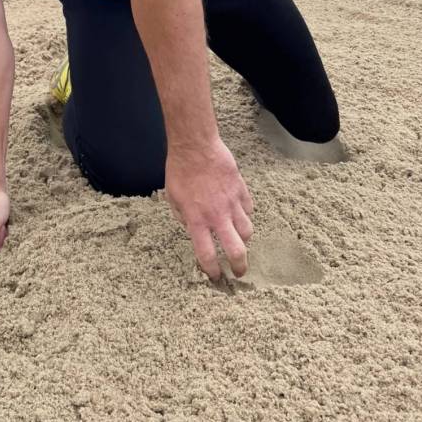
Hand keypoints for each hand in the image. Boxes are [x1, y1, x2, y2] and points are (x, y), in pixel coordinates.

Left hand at [165, 139, 252, 279]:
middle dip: (240, 266)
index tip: (215, 275)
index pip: (207, 255)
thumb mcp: (172, 198)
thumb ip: (183, 218)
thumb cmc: (180, 170)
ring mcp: (232, 203)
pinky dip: (245, 215)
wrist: (195, 146)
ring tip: (240, 241)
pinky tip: (239, 213)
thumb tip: (192, 230)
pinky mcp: (241, 190)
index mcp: (197, 220)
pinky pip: (249, 210)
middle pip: (236, 251)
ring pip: (247, 232)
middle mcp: (217, 216)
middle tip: (239, 272)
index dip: (212, 270)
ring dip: (244, 240)